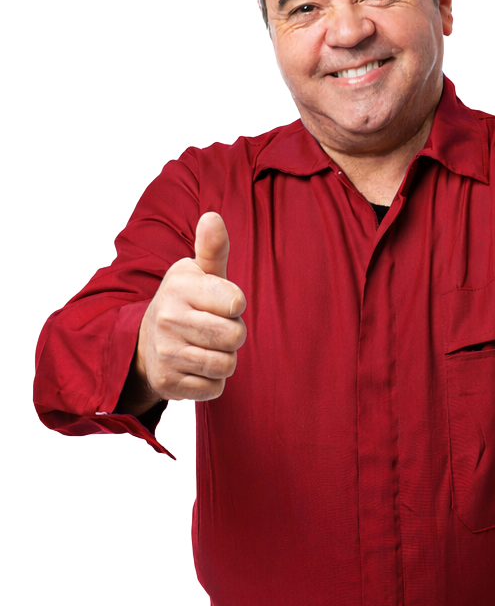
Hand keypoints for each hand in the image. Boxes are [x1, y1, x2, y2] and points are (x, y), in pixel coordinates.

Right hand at [131, 212, 246, 406]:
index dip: (235, 306)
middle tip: (214, 328)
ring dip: (224, 359)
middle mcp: (169, 318)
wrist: (146, 343)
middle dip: (233, 335)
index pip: (237, 302)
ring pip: (227, 364)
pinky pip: (214, 388)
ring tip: (206, 347)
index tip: (221, 303)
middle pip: (235, 336)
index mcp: (180, 286)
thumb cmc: (187, 302)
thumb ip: (212, 248)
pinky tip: (195, 367)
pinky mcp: (168, 384)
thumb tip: (213, 217)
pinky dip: (212, 381)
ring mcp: (166, 353)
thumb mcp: (199, 273)